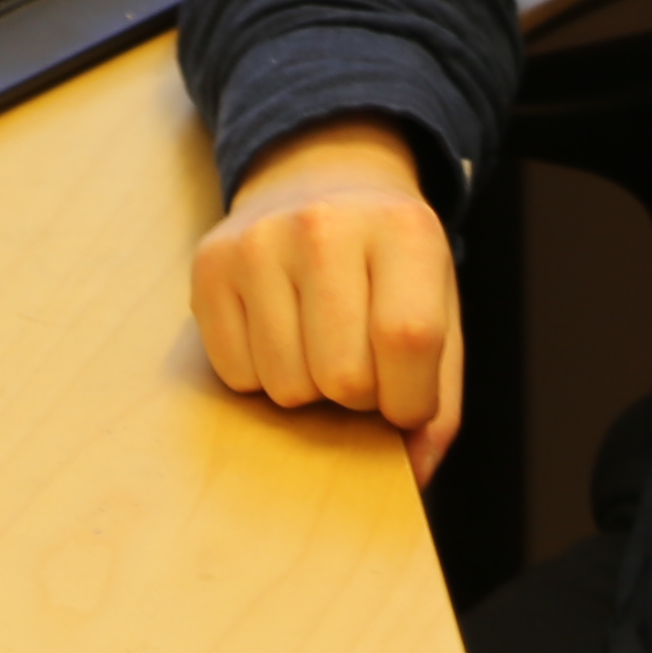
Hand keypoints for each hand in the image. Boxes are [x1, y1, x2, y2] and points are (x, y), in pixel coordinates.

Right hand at [189, 117, 461, 480]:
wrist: (320, 181)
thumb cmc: (387, 264)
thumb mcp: (439, 308)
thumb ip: (441, 397)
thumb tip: (414, 472)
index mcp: (404, 230)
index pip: (407, 340)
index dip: (408, 398)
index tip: (403, 401)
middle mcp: (326, 225)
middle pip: (341, 376)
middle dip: (356, 395)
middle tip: (357, 359)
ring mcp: (259, 241)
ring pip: (285, 386)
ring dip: (307, 388)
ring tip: (317, 340)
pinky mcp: (210, 263)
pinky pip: (235, 375)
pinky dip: (261, 375)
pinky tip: (277, 329)